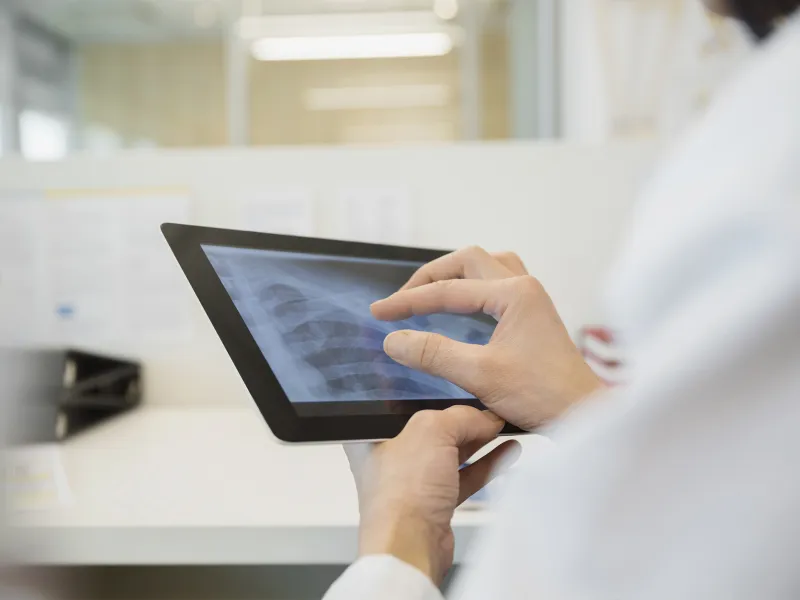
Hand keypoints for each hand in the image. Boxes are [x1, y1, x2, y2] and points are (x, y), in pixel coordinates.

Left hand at [346, 407, 519, 584]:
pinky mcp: (434, 502)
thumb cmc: (402, 494)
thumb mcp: (431, 432)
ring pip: (451, 453)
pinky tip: (507, 451)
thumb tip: (484, 418)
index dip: (437, 396)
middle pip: (433, 429)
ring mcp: (413, 481)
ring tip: (505, 426)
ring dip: (479, 440)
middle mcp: (389, 457)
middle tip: (491, 409)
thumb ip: (461, 417)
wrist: (410, 546)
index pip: (408, 404)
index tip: (466, 392)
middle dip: (464, 420)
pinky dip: (486, 464)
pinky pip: (464, 476)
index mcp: (373, 435)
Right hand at [371, 247, 602, 430]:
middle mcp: (524, 288)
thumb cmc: (544, 396)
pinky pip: (496, 284)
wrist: (585, 414)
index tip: (379, 312)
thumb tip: (394, 340)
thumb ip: (433, 354)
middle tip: (402, 299)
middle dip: (430, 277)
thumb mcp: (480, 375)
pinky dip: (472, 287)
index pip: (448, 290)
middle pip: (467, 261)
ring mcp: (531, 300)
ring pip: (485, 267)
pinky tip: (462, 305)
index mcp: (514, 294)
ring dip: (454, 275)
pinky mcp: (532, 315)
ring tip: (429, 292)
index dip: (408, 301)